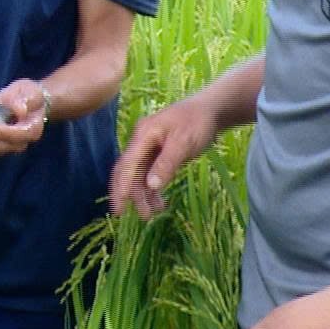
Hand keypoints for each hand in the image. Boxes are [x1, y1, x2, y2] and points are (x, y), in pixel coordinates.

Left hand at [0, 78, 47, 170]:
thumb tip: (20, 110)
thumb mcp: (29, 92)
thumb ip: (24, 100)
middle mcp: (19, 142)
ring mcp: (4, 146)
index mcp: (31, 129)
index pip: (19, 134)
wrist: (21, 101)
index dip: (4, 132)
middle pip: (3, 146)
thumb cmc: (28, 95)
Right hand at [108, 95, 220, 217]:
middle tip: (143, 217)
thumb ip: (167, 163)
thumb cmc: (197, 122)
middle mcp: (141, 142)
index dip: (121, 187)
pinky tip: (159, 202)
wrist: (210, 110)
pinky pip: (149, 174)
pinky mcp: (158, 154)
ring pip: (139, 175)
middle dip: (131, 195)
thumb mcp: (184, 143)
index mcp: (143, 135)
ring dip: (144, 194)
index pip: (126, 164)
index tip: (119, 209)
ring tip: (154, 213)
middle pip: (128, 171)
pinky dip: (153, 189)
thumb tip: (151, 186)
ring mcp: (148, 148)